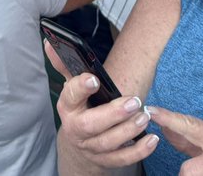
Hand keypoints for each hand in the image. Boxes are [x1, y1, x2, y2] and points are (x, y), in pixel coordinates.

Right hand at [49, 43, 158, 168]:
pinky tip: (152, 139)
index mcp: (67, 106)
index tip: (94, 79)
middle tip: (134, 102)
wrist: (79, 142)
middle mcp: (76, 128)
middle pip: (91, 125)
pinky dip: (138, 151)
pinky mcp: (104, 160)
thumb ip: (65, 65)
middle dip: (113, 114)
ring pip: (108, 143)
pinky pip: (122, 159)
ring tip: (144, 116)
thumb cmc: (79, 107)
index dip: (81, 88)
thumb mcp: (72, 87)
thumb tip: (50, 42)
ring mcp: (90, 147)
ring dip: (128, 130)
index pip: (71, 96)